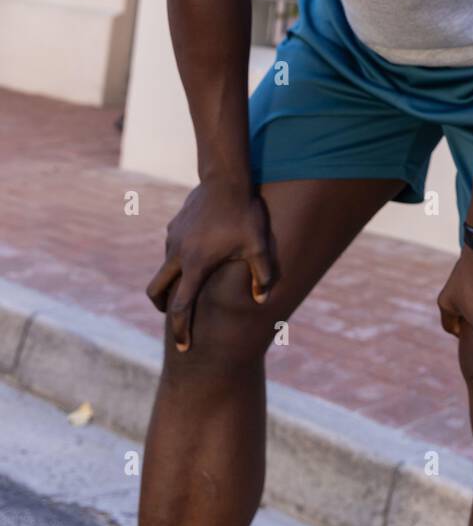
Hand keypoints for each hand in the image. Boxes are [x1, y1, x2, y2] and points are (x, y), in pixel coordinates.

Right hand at [146, 179, 275, 351]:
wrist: (226, 178)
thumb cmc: (245, 213)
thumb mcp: (258, 246)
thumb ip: (262, 275)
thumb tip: (262, 300)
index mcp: (196, 265)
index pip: (181, 307)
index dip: (181, 330)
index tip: (184, 348)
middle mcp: (178, 254)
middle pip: (157, 290)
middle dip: (164, 307)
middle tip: (176, 316)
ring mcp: (173, 238)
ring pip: (165, 267)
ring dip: (175, 279)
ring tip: (196, 281)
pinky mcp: (174, 225)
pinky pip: (172, 248)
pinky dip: (180, 258)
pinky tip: (202, 251)